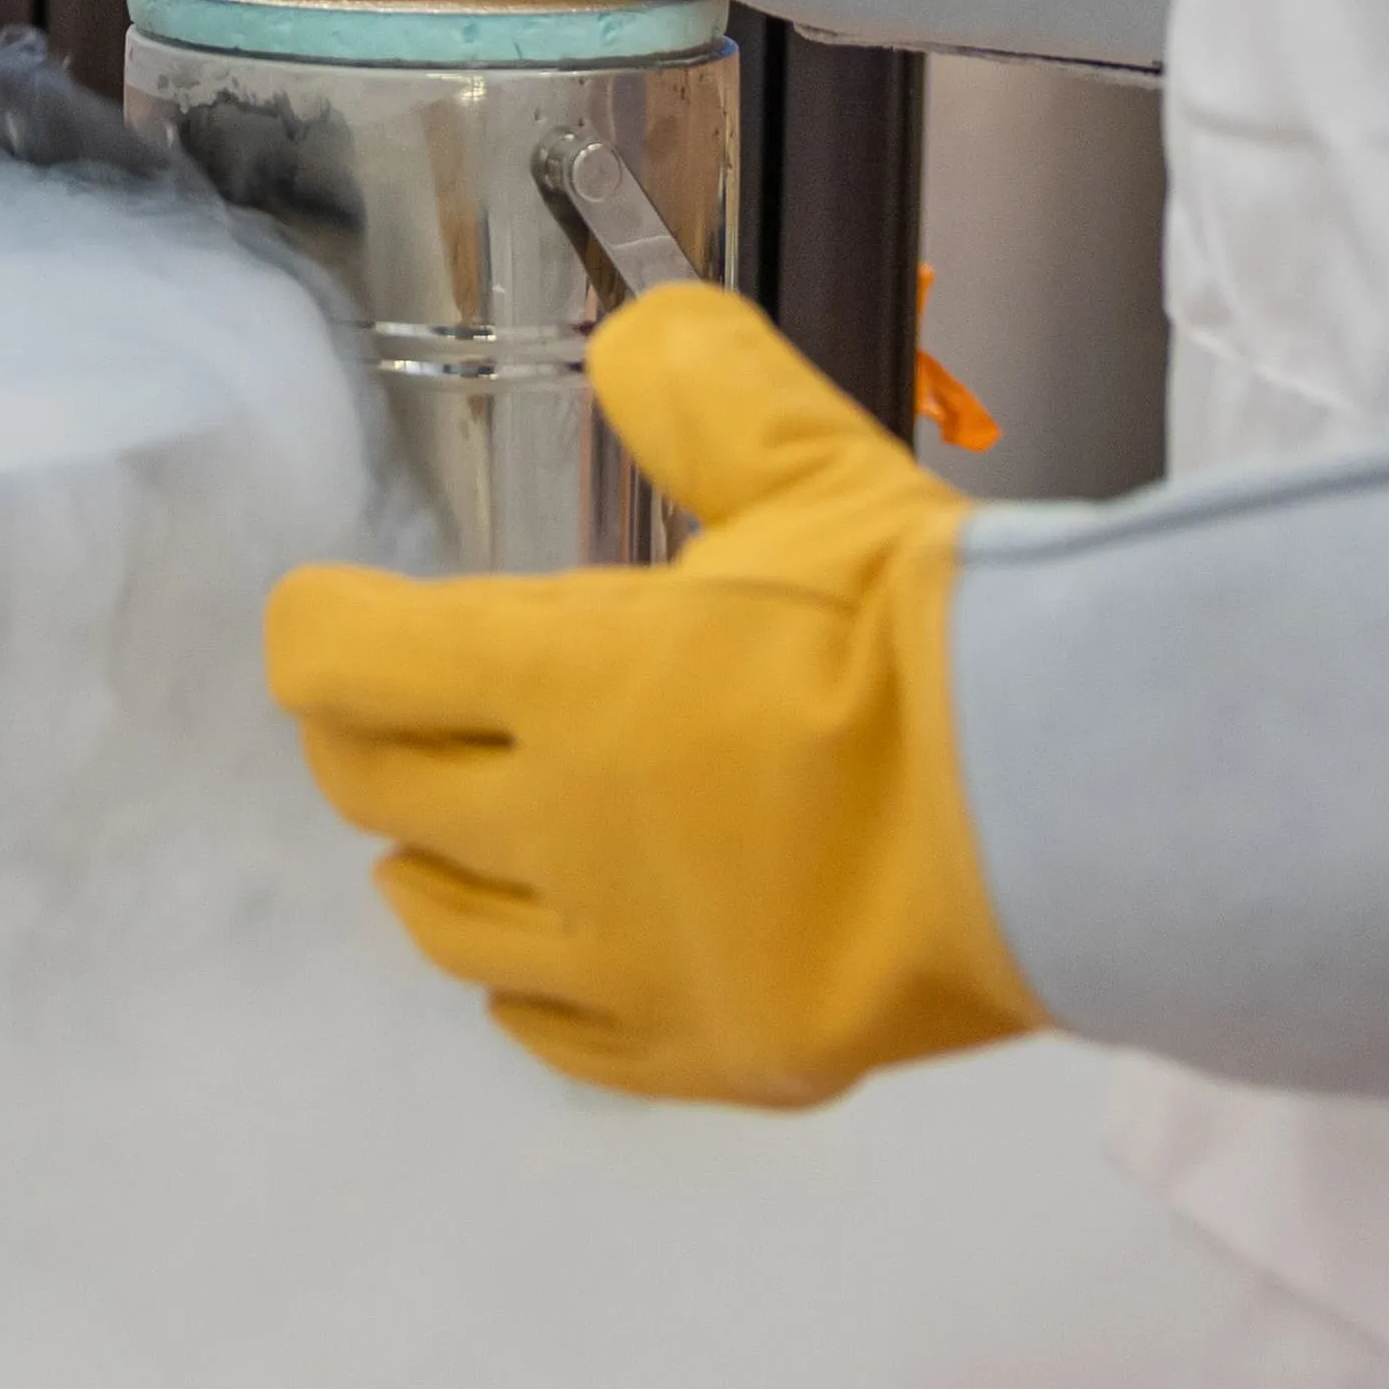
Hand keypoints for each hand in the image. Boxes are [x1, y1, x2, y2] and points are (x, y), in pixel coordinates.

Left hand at [266, 283, 1038, 1105]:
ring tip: (438, 832)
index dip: (319, 627)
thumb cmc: (937, 644)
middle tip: (382, 708)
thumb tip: (639, 337)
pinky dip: (526, 991)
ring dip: (424, 863)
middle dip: (361, 737)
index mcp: (561, 675)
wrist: (1069, 819)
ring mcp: (625, 955)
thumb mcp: (815, 473)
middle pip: (375, 788)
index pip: (343, 658)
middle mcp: (558, 826)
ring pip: (444, 922)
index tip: (331, 611)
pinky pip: (555, 1034)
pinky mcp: (703, 1051)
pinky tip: (542, 963)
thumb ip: (704, 395)